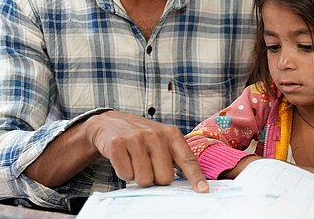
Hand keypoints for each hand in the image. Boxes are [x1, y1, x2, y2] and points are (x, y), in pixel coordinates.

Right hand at [85, 111, 208, 192]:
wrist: (110, 123)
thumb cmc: (141, 137)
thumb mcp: (161, 140)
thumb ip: (174, 158)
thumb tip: (189, 182)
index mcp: (171, 135)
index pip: (187, 159)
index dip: (196, 177)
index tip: (203, 190)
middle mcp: (155, 134)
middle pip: (164, 178)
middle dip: (156, 178)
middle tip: (148, 165)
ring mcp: (136, 138)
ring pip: (145, 179)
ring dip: (138, 176)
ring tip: (134, 160)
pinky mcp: (118, 143)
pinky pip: (126, 175)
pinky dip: (124, 172)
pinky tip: (123, 159)